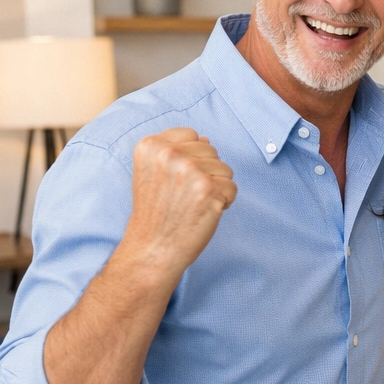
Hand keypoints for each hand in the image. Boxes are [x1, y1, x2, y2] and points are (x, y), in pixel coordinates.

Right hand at [121, 128, 235, 279]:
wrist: (153, 248)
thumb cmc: (156, 213)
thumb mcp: (152, 173)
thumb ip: (175, 152)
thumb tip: (206, 139)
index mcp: (150, 146)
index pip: (192, 135)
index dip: (192, 158)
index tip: (177, 180)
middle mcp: (168, 153)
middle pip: (211, 150)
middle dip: (206, 172)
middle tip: (185, 196)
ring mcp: (190, 170)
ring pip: (224, 168)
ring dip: (216, 187)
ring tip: (193, 203)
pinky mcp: (209, 188)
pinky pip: (232, 187)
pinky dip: (224, 202)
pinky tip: (204, 212)